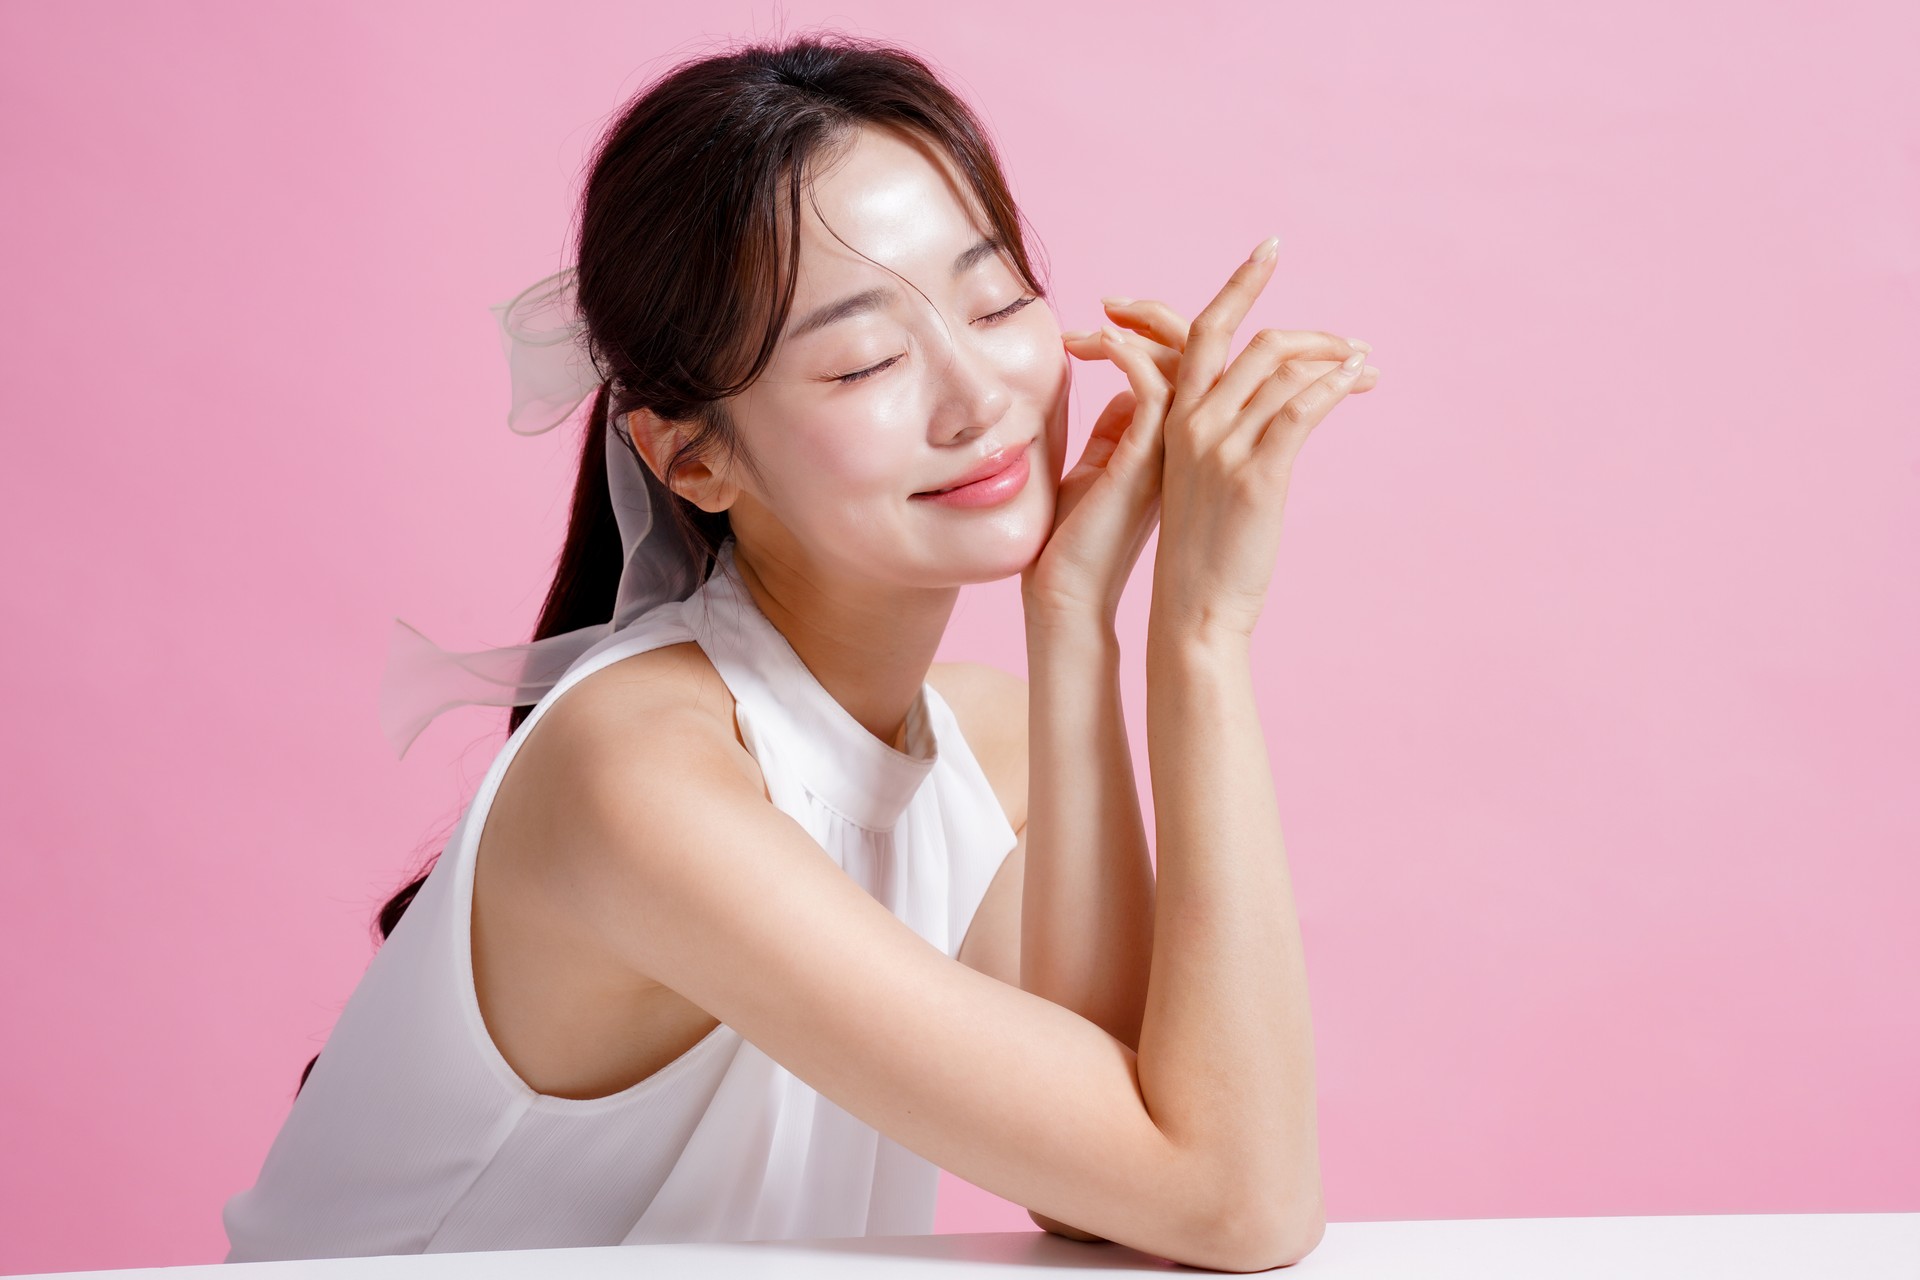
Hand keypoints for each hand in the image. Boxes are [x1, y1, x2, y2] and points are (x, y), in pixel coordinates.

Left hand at [1020, 305, 1192, 624]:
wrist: (1073, 597)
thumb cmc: (1081, 540)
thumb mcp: (1104, 466)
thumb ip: (1119, 425)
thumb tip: (1123, 385)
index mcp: (1183, 434)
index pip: (1197, 358)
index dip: (1162, 324)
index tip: (1112, 309)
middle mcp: (1193, 435)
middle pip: (1217, 346)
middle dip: (1217, 295)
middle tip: (1121, 296)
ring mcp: (1178, 448)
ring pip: (1198, 357)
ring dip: (1159, 318)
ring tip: (1107, 305)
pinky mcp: (1149, 464)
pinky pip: (1154, 392)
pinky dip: (1132, 358)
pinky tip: (1103, 339)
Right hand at [1139, 237, 1377, 640]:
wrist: (1191, 609)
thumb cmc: (1195, 552)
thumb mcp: (1189, 479)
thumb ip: (1209, 434)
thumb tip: (1254, 410)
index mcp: (1171, 418)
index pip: (1201, 331)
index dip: (1238, 284)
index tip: (1270, 250)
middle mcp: (1192, 422)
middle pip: (1247, 338)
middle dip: (1299, 320)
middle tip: (1347, 336)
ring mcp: (1222, 446)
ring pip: (1283, 370)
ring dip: (1334, 359)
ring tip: (1364, 367)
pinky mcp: (1257, 474)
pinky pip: (1302, 409)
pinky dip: (1335, 386)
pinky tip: (1357, 382)